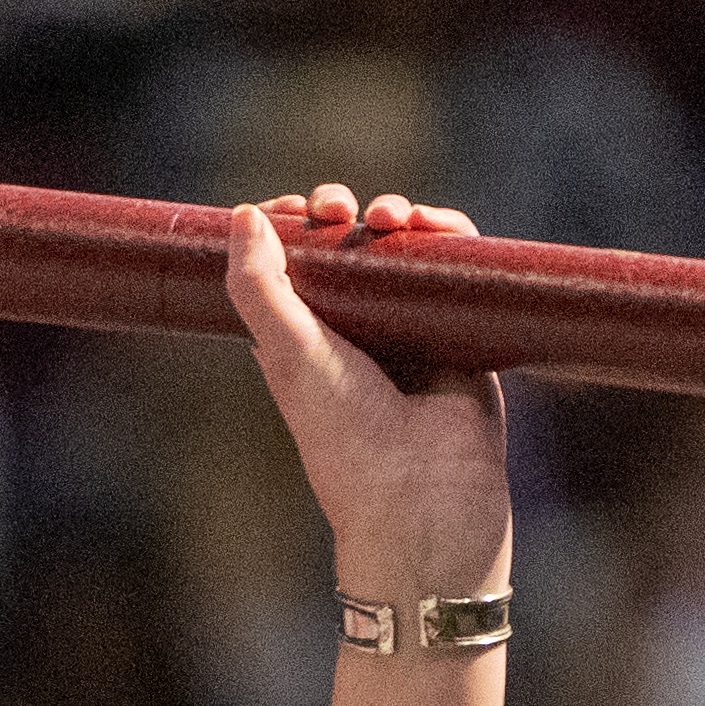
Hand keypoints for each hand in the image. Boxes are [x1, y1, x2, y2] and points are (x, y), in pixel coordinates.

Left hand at [222, 188, 511, 607]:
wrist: (425, 496)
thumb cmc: (347, 436)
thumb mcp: (288, 354)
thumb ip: (256, 286)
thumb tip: (243, 213)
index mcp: (301, 340)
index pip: (290, 265)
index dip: (289, 227)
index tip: (291, 210)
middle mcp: (354, 332)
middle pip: (347, 246)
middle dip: (339, 213)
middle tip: (335, 209)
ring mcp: (409, 330)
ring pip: (403, 248)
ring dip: (395, 214)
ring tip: (389, 216)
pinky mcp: (460, 331)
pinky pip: (457, 265)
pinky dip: (449, 233)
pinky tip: (433, 224)